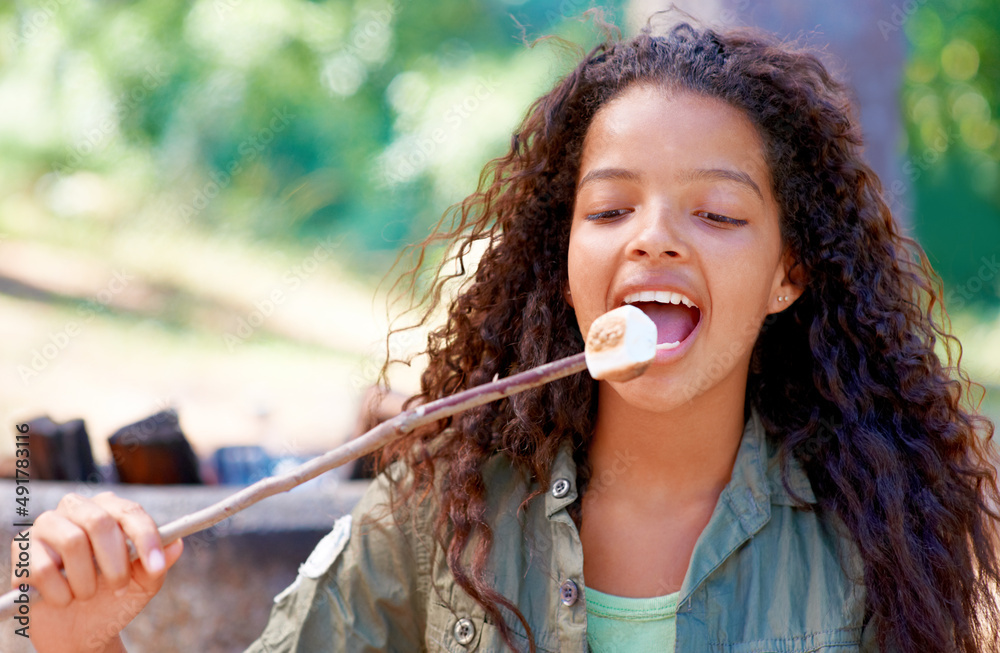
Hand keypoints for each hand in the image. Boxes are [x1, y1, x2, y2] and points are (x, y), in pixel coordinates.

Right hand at [10, 492, 182, 652]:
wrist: (79, 630)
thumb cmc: (114, 598)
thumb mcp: (142, 585)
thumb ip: (158, 565)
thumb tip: (176, 545)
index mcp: (111, 509)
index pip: (131, 512)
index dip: (146, 539)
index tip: (154, 568)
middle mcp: (78, 508)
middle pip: (100, 521)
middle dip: (115, 562)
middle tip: (118, 587)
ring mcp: (48, 525)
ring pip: (73, 542)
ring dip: (86, 581)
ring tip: (87, 594)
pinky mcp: (23, 548)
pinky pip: (43, 568)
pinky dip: (59, 593)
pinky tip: (62, 599)